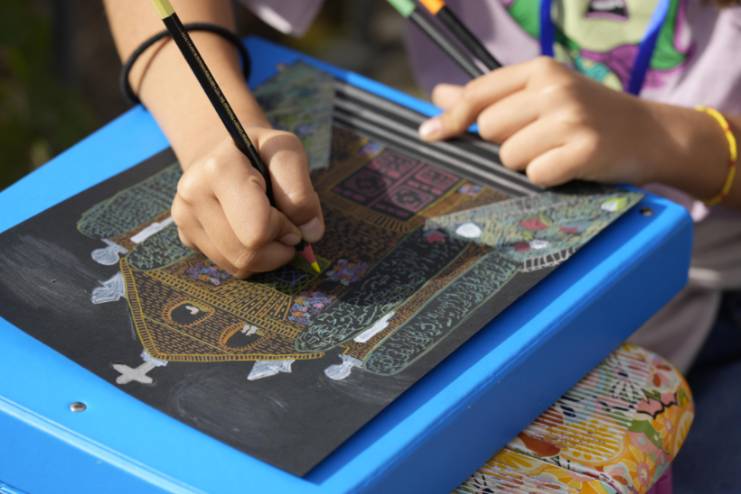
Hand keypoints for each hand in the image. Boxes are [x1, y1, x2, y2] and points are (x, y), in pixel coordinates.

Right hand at [171, 126, 323, 277]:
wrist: (222, 150)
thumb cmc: (260, 152)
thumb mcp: (287, 151)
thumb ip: (302, 189)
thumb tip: (310, 233)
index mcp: (218, 169)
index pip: (257, 230)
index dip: (284, 230)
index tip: (292, 218)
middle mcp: (193, 195)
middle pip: (246, 254)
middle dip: (277, 248)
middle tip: (286, 228)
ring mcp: (184, 218)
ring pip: (237, 266)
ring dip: (265, 256)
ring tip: (269, 228)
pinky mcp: (185, 236)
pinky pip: (228, 266)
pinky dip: (249, 258)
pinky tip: (249, 232)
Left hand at [418, 57, 668, 187]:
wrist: (652, 133)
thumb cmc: (588, 116)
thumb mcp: (543, 95)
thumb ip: (491, 95)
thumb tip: (440, 95)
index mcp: (540, 69)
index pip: (478, 94)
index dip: (451, 118)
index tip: (429, 134)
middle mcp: (554, 88)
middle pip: (489, 130)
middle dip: (505, 144)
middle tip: (539, 141)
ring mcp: (571, 118)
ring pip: (509, 157)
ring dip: (528, 164)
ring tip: (558, 152)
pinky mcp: (585, 150)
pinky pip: (536, 175)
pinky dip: (549, 179)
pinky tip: (570, 167)